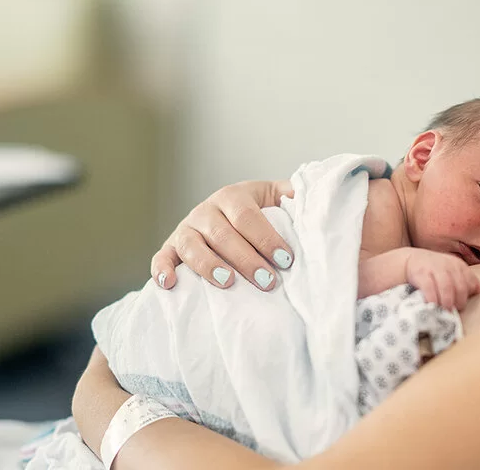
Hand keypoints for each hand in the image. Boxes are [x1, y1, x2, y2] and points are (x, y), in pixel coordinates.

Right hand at [151, 180, 295, 290]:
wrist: (222, 217)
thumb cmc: (256, 214)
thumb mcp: (274, 198)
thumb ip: (293, 198)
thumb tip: (318, 197)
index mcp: (232, 196)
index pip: (248, 216)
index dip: (267, 238)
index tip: (287, 260)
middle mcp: (205, 210)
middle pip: (223, 234)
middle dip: (247, 259)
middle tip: (268, 281)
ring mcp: (185, 229)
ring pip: (192, 246)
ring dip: (208, 265)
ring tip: (228, 282)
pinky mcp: (170, 248)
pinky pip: (161, 258)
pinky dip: (162, 270)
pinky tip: (169, 284)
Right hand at [404, 248, 479, 311]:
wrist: (409, 261)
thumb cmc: (433, 270)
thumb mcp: (450, 271)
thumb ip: (463, 279)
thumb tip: (478, 290)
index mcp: (458, 265)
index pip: (470, 280)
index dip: (468, 294)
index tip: (462, 304)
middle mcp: (448, 265)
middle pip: (460, 285)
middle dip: (459, 301)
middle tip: (454, 310)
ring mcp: (434, 268)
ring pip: (447, 286)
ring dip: (448, 301)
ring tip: (446, 311)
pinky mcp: (421, 273)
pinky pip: (429, 288)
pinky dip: (433, 299)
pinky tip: (433, 305)